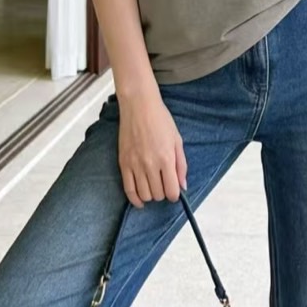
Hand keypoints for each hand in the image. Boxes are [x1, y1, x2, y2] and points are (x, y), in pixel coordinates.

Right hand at [116, 89, 187, 208]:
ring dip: (151, 195)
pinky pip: (128, 190)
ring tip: (153, 187)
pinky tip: (140, 200)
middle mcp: (150, 164)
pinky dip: (135, 199)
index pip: (171, 191)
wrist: (139, 106)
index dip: (174, 194)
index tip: (174, 190)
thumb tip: (183, 186)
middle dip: (163, 193)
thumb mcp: (177, 140)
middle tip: (164, 184)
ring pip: (144, 195)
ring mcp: (135, 165)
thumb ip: (181, 165)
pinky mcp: (123, 163)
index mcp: (166, 158)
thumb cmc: (160, 119)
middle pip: (158, 195)